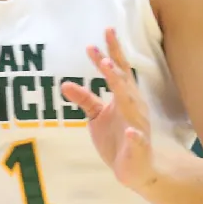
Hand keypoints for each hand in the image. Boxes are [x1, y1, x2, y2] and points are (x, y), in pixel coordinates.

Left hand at [61, 28, 160, 189]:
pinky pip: (137, 140)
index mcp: (124, 97)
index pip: (118, 71)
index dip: (110, 53)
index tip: (102, 34)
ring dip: (122, 89)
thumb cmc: (118, 138)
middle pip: (124, 81)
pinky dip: (135, 136)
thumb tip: (64, 84)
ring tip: (110, 70)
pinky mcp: (138, 147)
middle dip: (115, 63)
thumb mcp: (96, 116)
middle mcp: (133, 107)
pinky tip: (130, 131)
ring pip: (131, 105)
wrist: (137, 169)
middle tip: (107, 41)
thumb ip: (84, 99)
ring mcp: (137, 126)